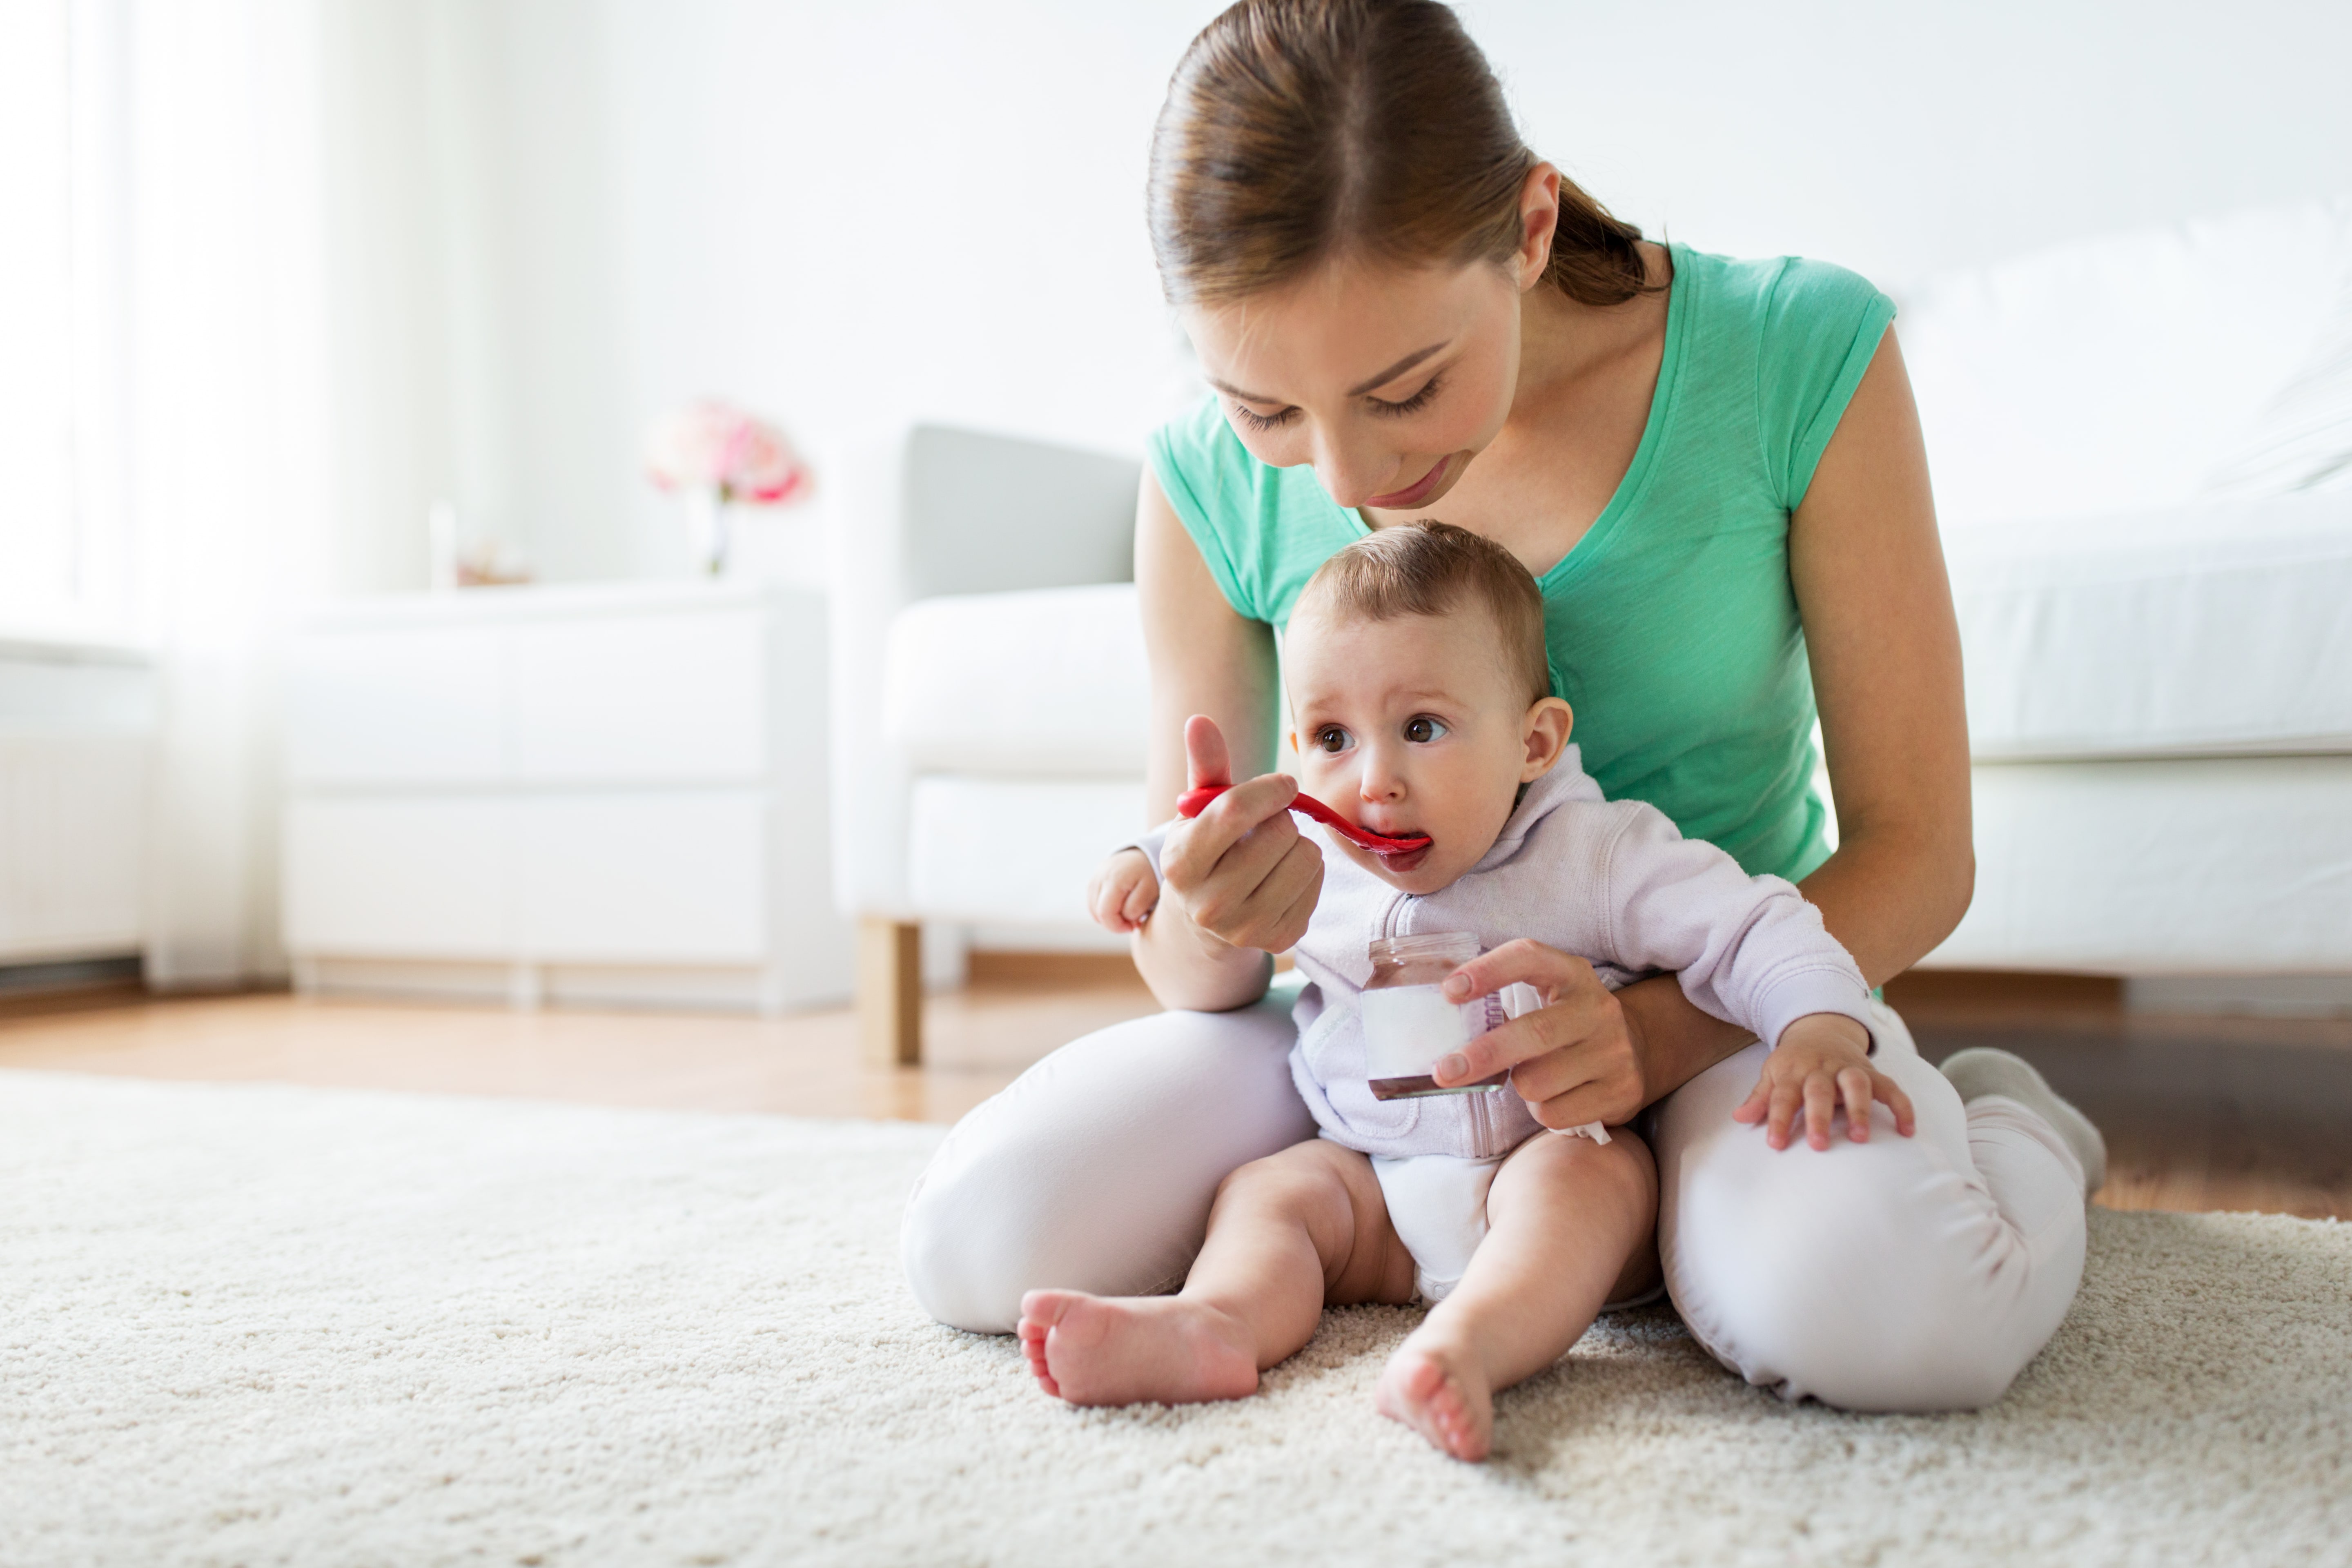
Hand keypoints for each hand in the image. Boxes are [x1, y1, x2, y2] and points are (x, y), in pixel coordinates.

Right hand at [1087, 849, 1159, 933]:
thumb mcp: (1150, 891)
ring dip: (1109, 917)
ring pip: (1093, 910)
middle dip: (1114, 923)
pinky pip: (1093, 903)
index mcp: (1115, 879)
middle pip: (1097, 913)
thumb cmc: (1150, 875)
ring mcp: (1094, 878)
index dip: (1117, 926)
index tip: (1133, 927)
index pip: (1105, 913)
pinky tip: (1119, 908)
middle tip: (1132, 922)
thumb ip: (1135, 908)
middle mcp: (1100, 877)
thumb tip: (1124, 920)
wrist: (1144, 855)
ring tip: (1126, 914)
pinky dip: (1104, 910)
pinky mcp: (1093, 880)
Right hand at [1158, 715, 1322, 956]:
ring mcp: (1245, 929)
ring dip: (1298, 844)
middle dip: (1280, 820)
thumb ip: (1205, 764)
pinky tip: (1284, 876)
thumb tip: (1199, 720)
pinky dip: (1309, 872)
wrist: (1209, 914)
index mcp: (1180, 865)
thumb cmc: (1210, 846)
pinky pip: (1319, 883)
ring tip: (1275, 851)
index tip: (1283, 785)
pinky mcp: (1280, 939)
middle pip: (1278, 834)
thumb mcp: (1200, 808)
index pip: (1233, 811)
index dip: (1268, 789)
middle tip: (1267, 827)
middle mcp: (1208, 904)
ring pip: (1306, 857)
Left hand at [1427, 940, 1648, 1129]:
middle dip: (1482, 1055)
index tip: (1450, 991)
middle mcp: (1598, 1008)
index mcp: (1571, 973)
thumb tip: (1441, 1029)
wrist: (1637, 1052)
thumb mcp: (1546, 997)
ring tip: (1533, 1077)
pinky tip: (1558, 1096)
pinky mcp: (1621, 1090)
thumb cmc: (1568, 1025)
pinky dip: (1542, 1111)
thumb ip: (1504, 1000)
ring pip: (1537, 1082)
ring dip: (1520, 1086)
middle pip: (1533, 1033)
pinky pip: (1554, 1113)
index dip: (1489, 971)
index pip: (1529, 957)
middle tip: (1445, 1070)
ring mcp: (1614, 1051)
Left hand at [1732, 1013, 1917, 1150]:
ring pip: (1856, 1084)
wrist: (1820, 1029)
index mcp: (1793, 1071)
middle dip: (1818, 1117)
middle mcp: (1821, 1069)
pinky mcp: (1872, 1073)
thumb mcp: (1773, 1074)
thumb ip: (1760, 1098)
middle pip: (1819, 1090)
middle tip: (1818, 1145)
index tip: (1775, 1144)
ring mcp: (1848, 1069)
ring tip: (1859, 1137)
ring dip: (1859, 1110)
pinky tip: (1907, 1130)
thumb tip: (1738, 1117)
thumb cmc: (1794, 1062)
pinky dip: (1902, 1106)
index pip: (1783, 1096)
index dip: (1778, 1119)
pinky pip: (1891, 1087)